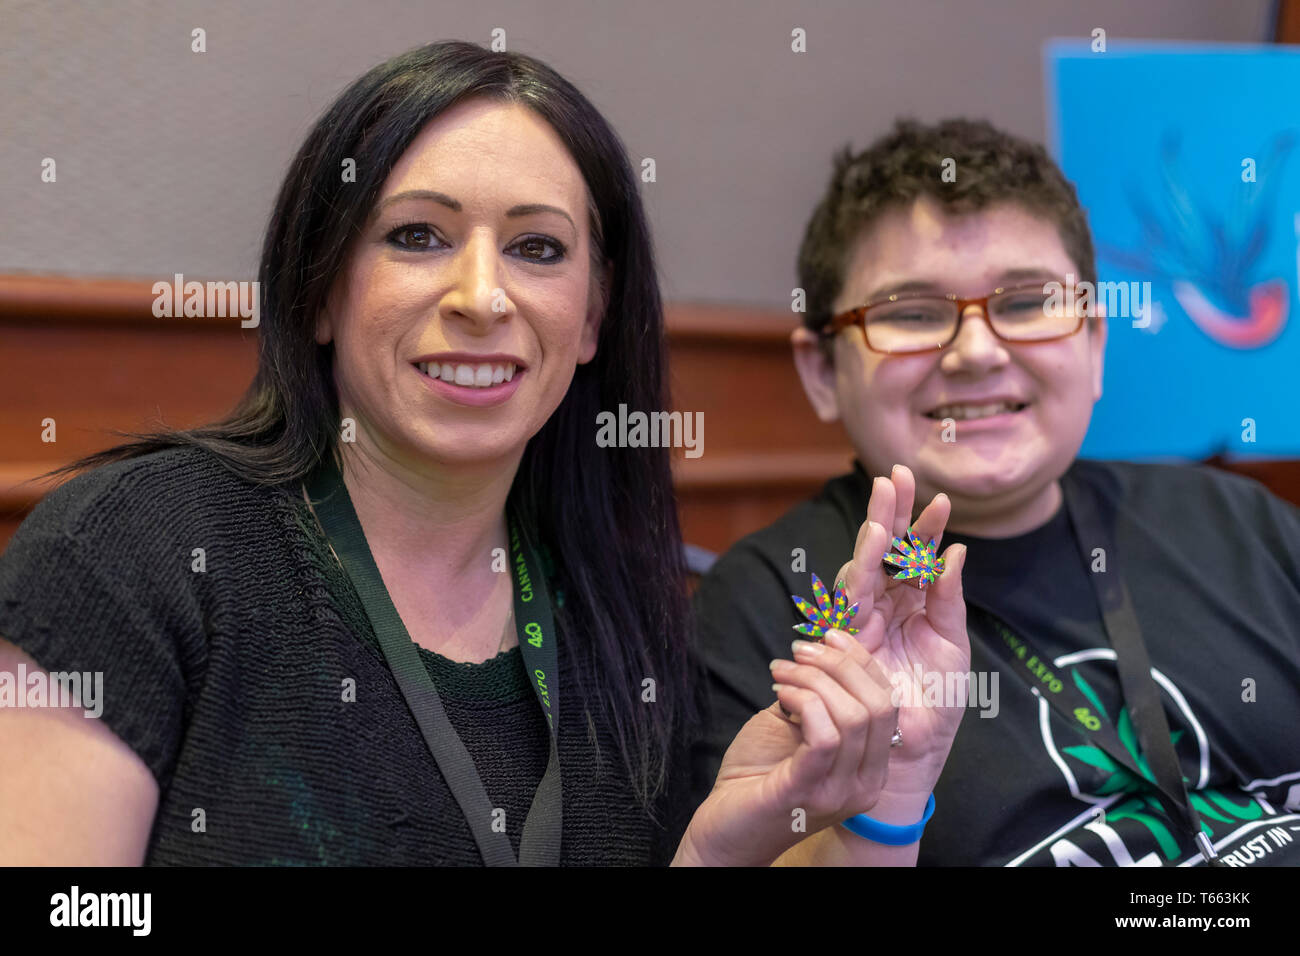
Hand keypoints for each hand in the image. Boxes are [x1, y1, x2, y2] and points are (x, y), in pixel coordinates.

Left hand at [679, 629, 897, 865]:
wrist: (727, 831)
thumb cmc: (759, 777)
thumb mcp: (797, 728)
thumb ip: (817, 699)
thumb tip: (820, 652)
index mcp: (871, 766)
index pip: (888, 700)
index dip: (861, 660)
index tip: (828, 635)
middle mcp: (866, 783)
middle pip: (879, 704)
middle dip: (839, 664)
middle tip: (799, 651)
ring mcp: (841, 792)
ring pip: (855, 716)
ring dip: (813, 679)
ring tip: (781, 672)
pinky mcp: (809, 792)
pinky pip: (825, 736)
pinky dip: (805, 702)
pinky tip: (780, 694)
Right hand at [834, 463, 970, 796]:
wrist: (914, 746)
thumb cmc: (934, 702)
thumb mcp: (954, 644)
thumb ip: (949, 598)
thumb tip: (956, 552)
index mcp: (913, 602)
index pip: (918, 555)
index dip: (927, 526)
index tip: (943, 499)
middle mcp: (886, 603)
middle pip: (885, 547)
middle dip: (890, 509)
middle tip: (897, 473)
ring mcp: (863, 617)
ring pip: (864, 562)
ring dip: (875, 529)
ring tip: (885, 498)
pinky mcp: (847, 635)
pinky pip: (851, 594)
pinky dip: (863, 566)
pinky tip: (877, 540)